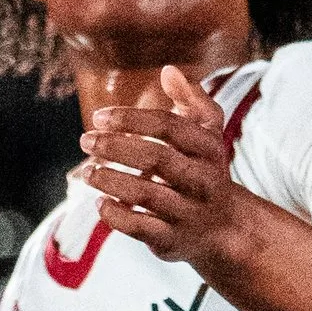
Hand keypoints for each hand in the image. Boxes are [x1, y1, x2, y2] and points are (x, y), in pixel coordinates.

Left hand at [80, 64, 250, 267]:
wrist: (226, 228)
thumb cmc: (206, 170)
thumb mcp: (208, 134)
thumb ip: (191, 100)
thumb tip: (169, 70)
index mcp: (209, 149)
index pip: (170, 127)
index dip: (132, 119)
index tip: (99, 117)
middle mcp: (203, 180)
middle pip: (157, 158)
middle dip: (116, 147)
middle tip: (86, 140)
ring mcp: (189, 212)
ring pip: (147, 194)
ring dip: (111, 180)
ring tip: (88, 171)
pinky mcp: (174, 240)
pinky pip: (142, 228)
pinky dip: (117, 216)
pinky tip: (101, 204)